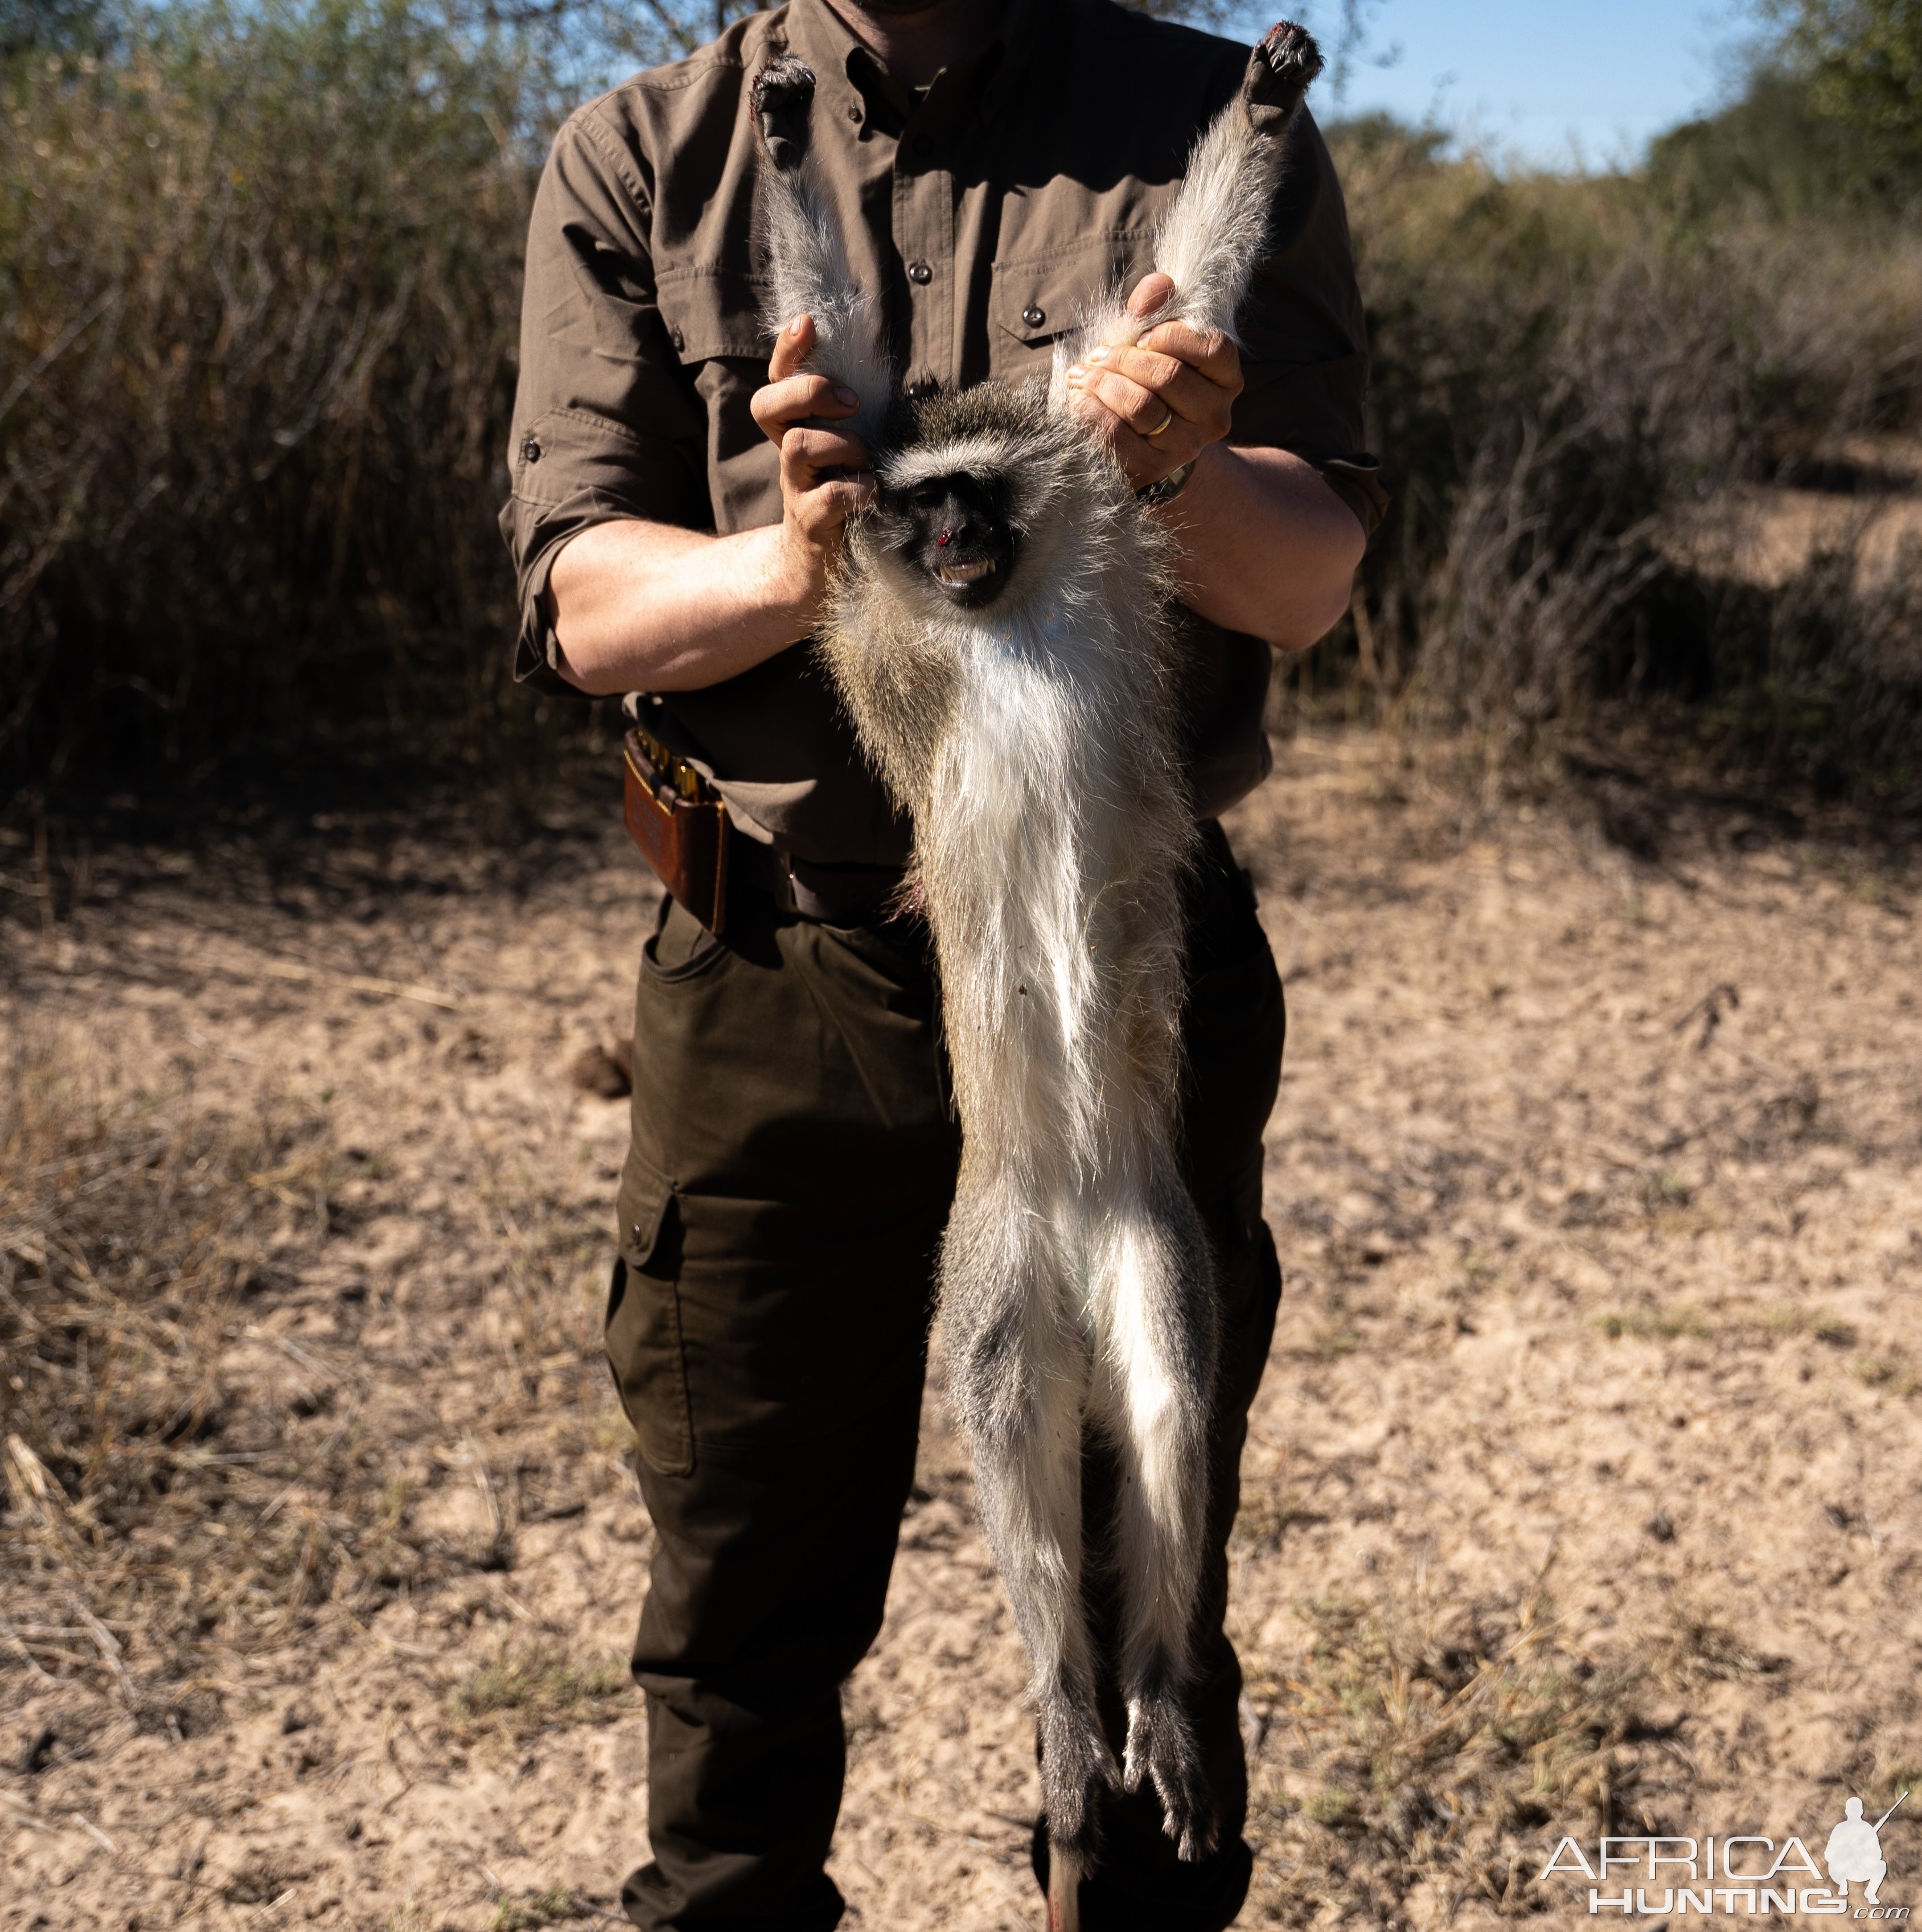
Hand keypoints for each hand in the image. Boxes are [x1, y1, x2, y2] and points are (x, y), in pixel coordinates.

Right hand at [749, 315, 875, 617]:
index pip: (778, 380)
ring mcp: (796, 489)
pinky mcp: (811, 526)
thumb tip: (889, 370)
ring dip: (841, 444)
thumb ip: (857, 414)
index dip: (788, 350)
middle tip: (851, 404)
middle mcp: (789, 455)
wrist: (822, 569)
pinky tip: (873, 492)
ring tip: (866, 459)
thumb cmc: (849, 497)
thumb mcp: (851, 449)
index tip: (809, 323)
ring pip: (798, 445)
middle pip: (768, 405)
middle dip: (811, 392)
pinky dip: (855, 490)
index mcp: (798, 429)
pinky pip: (827, 498)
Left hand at [1064, 272, 1242, 491]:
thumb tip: (1157, 284)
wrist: (1144, 446)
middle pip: (1168, 376)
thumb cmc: (1149, 381)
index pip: (1212, 348)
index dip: (1170, 335)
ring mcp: (1186, 447)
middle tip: (1098, 355)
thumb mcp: (1153, 342)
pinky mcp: (1152, 469)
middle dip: (1124, 359)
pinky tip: (1079, 401)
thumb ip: (1155, 310)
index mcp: (1226, 379)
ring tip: (1083, 376)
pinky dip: (1091, 412)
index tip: (1140, 335)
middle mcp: (1214, 416)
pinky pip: (1117, 435)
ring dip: (1103, 384)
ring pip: (1141, 405)